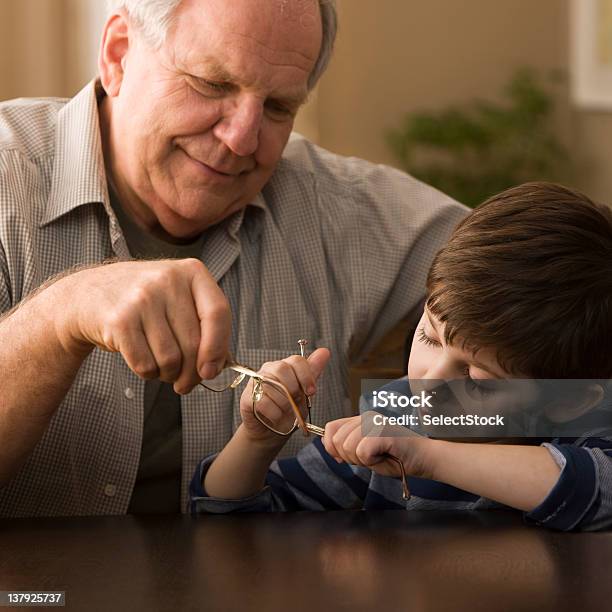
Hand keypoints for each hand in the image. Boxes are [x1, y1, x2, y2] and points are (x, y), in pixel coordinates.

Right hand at [54, 259, 229, 393]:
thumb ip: (205, 324)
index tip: (212, 370)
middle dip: (192, 373)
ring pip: (170, 359)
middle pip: (193, 344)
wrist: (88, 294)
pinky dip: (148, 373)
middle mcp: (167, 279)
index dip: (218, 348)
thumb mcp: (179, 298)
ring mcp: (142, 298)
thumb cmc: (145, 301)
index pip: (218, 313)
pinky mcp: (119, 320)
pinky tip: (144, 361)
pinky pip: (145, 364)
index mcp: (192, 272)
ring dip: (168, 374)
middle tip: (185, 382)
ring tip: (162, 367)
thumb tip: (220, 364)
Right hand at [239, 348, 330, 444]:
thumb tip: (324, 351)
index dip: (306, 376)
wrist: (271, 431)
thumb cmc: (288, 410)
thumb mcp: (305, 392)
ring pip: (273, 385)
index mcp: (285, 366)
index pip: (297, 360)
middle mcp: (269, 370)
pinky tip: (276, 416)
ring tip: (285, 410)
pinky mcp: (247, 397)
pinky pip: (263, 402)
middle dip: (294, 389)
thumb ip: (313, 372)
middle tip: (295, 401)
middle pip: (282, 369)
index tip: (311, 391)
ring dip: (284, 404)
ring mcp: (256, 382)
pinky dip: (274, 413)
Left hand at [323, 411, 435, 479]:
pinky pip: (362, 452)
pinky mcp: (382, 431)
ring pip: (347, 447)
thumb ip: (347, 447)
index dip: (331, 446)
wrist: (424, 458)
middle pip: (336, 440)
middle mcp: (366, 417)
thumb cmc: (397, 457)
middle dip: (349, 457)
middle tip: (369, 458)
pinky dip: (371, 461)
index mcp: (361, 420)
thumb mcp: (366, 453)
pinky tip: (383, 456)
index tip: (343, 458)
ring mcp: (375, 422)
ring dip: (361, 460)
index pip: (331, 428)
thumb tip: (328, 447)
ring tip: (378, 456)